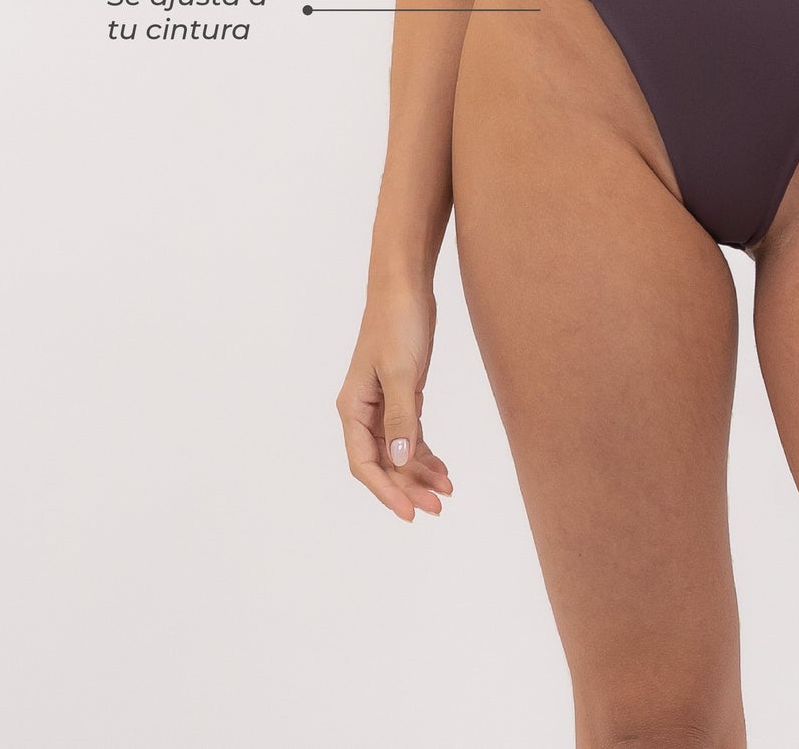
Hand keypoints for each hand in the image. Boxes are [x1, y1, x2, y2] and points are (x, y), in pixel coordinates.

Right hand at [336, 280, 453, 519]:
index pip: (364, 463)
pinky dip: (425, 453)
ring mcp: (383, 405)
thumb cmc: (397, 322)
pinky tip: (442, 469)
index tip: (409, 512)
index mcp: (352, 407)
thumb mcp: (401, 371)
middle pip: (383, 463)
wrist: (406, 286)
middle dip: (408, 487)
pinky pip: (411, 435)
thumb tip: (400, 461)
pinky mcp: (402, 395)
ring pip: (399, 452)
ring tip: (446, 492)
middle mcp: (364, 411)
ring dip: (420, 473)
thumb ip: (401, 417)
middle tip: (437, 507)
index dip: (385, 490)